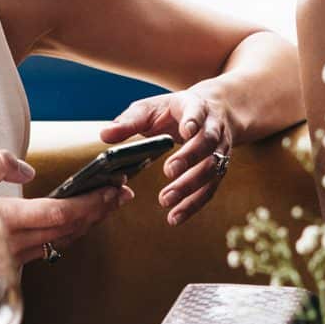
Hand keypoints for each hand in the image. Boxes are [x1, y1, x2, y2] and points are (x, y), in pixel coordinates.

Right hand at [0, 148, 131, 264]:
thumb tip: (29, 171)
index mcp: (3, 220)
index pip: (59, 214)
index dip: (91, 203)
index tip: (112, 189)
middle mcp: (13, 244)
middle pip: (69, 230)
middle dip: (100, 211)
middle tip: (122, 193)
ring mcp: (13, 261)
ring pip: (61, 242)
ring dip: (88, 224)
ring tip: (108, 204)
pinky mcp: (10, 269)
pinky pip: (47, 250)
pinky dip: (67, 235)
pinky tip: (78, 221)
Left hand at [101, 90, 233, 225]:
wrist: (213, 110)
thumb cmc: (174, 111)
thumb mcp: (152, 108)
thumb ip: (130, 121)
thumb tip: (105, 135)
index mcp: (195, 106)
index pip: (197, 111)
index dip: (193, 121)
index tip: (186, 131)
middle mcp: (213, 128)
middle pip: (207, 143)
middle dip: (189, 157)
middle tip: (169, 171)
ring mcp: (220, 149)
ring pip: (211, 168)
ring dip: (190, 187)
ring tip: (166, 200)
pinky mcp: (219, 169)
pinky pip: (210, 189)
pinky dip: (193, 204)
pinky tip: (175, 217)